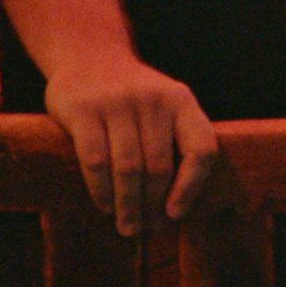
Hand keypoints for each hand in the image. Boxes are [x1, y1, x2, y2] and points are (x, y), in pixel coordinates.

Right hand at [42, 59, 216, 236]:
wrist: (90, 56)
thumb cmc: (134, 96)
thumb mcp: (166, 105)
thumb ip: (175, 140)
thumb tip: (177, 204)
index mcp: (182, 101)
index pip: (201, 148)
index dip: (192, 186)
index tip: (176, 214)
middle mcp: (154, 100)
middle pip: (159, 166)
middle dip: (153, 205)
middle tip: (145, 229)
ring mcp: (118, 103)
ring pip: (128, 168)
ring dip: (128, 205)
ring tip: (127, 227)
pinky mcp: (84, 110)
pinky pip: (96, 161)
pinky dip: (102, 190)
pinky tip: (105, 206)